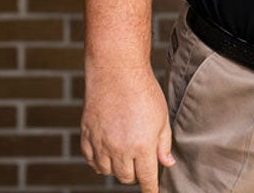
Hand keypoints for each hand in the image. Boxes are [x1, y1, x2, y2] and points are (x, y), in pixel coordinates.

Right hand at [80, 64, 175, 191]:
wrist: (116, 73)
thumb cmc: (144, 93)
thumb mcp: (162, 118)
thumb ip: (163, 144)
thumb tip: (166, 164)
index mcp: (142, 146)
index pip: (146, 178)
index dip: (150, 189)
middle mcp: (119, 149)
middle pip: (126, 177)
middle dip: (135, 173)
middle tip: (141, 160)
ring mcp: (100, 144)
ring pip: (107, 171)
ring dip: (118, 167)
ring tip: (125, 152)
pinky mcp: (86, 136)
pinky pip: (91, 161)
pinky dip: (99, 161)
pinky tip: (108, 151)